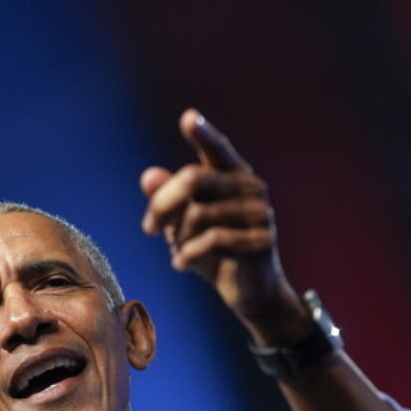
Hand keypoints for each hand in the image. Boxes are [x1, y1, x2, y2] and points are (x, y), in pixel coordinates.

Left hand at [140, 109, 305, 340]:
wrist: (250, 292)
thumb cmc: (216, 251)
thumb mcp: (185, 224)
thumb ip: (169, 199)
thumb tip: (148, 176)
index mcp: (234, 176)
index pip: (218, 149)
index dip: (204, 133)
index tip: (188, 118)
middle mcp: (251, 188)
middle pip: (194, 178)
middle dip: (163, 203)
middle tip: (147, 227)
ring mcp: (261, 214)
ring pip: (199, 215)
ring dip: (178, 238)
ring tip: (179, 252)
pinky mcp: (263, 241)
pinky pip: (213, 240)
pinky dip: (189, 254)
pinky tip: (181, 265)